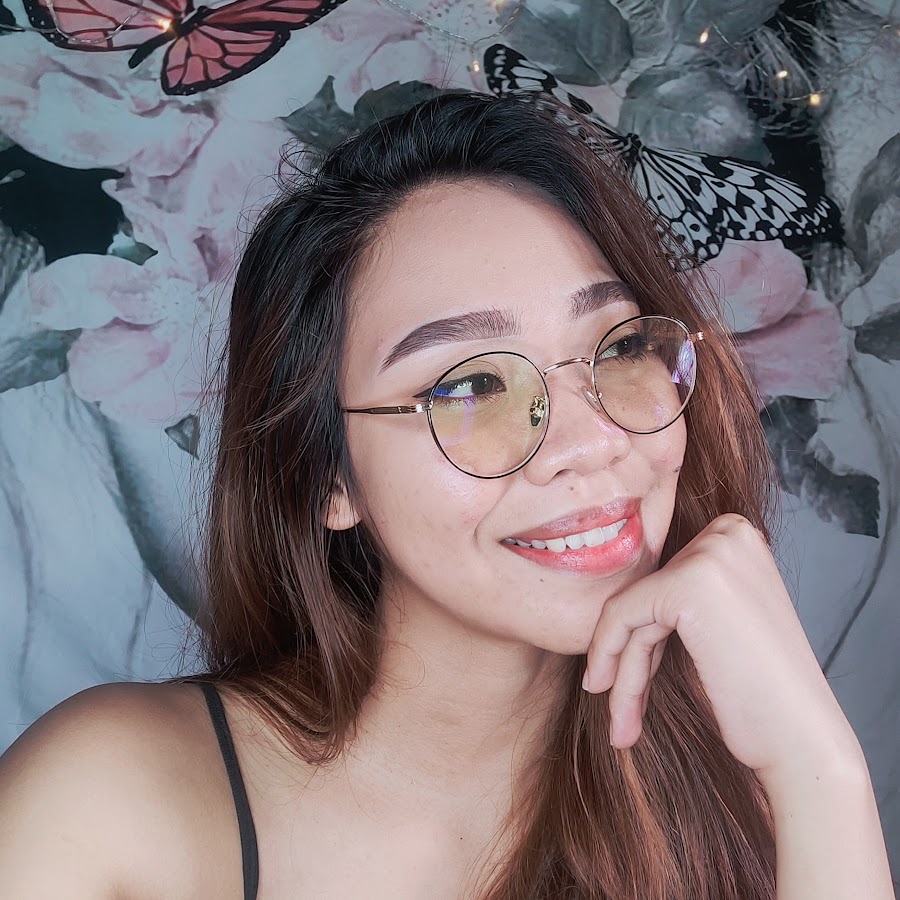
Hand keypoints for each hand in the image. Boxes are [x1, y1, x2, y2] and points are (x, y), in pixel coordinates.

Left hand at [582, 514, 863, 780]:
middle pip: (645, 594)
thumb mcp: (716, 625)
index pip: (662, 580)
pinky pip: (620, 614)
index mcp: (738, 536)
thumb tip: (605, 597)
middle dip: (630, 656)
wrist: (803, 742)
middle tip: (624, 715)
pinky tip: (612, 704)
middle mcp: (729, 534)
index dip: (644, 636)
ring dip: (623, 672)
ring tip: (622, 726)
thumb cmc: (761, 695)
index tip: (634, 683)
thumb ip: (675, 597)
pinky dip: (608, 656)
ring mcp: (711, 555)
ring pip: (630, 610)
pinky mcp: (689, 583)